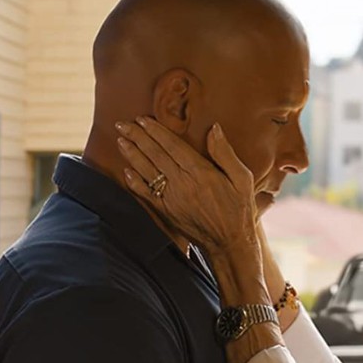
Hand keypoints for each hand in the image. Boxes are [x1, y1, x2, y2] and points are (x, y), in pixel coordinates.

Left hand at [117, 117, 257, 256]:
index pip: (172, 145)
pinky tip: (127, 171)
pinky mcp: (166, 212)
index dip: (155, 131)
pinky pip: (146, 194)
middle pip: (155, 155)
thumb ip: (225, 153)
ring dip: (132, 155)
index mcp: (201, 172)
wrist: (230, 243)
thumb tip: (214, 128)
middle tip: (121, 124)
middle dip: (137, 137)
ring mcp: (172, 198)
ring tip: (120, 140)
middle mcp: (183, 183)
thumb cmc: (239, 209)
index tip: (142, 119)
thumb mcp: (242, 179)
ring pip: (147, 171)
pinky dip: (135, 182)